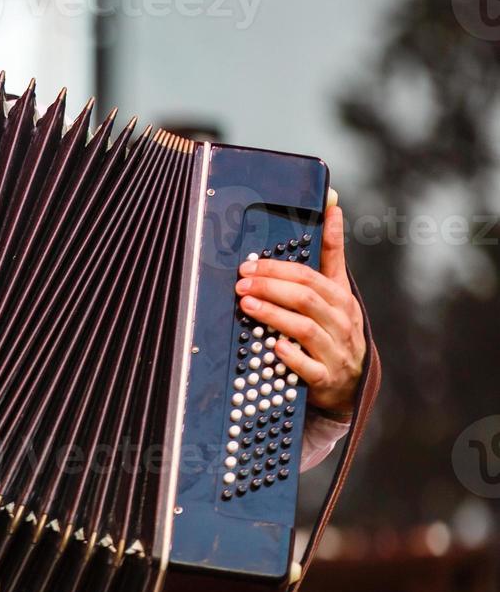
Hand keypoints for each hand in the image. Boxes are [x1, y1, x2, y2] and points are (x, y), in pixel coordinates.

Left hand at [235, 204, 365, 416]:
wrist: (351, 382)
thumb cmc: (336, 330)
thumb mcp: (337, 292)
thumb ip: (331, 254)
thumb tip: (332, 209)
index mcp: (340, 299)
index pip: (310, 277)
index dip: (279, 269)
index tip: (251, 263)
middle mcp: (341, 323)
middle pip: (305, 298)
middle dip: (270, 288)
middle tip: (241, 283)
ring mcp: (334, 351)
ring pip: (304, 329)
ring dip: (273, 315)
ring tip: (246, 305)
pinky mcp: (325, 378)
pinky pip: (309, 367)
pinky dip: (291, 356)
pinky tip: (273, 346)